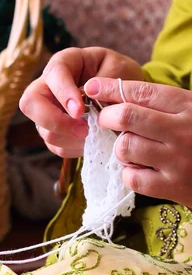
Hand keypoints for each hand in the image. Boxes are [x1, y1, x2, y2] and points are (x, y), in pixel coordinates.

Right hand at [19, 47, 143, 157]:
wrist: (129, 95)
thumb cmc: (122, 75)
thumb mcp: (120, 70)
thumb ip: (104, 84)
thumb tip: (86, 99)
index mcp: (65, 62)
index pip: (53, 75)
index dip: (63, 94)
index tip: (80, 111)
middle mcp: (49, 85)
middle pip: (30, 103)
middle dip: (55, 121)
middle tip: (83, 129)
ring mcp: (48, 110)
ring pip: (43, 129)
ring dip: (69, 137)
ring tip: (93, 134)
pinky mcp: (54, 130)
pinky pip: (54, 145)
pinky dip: (73, 148)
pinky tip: (90, 141)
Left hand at [84, 77, 191, 207]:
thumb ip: (161, 104)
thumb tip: (115, 93)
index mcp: (189, 106)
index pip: (141, 92)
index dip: (111, 88)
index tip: (92, 87)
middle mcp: (183, 131)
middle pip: (126, 116)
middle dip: (107, 117)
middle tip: (106, 120)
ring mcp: (178, 161)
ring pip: (125, 147)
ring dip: (121, 148)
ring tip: (132, 149)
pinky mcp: (174, 187)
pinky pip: (132, 178)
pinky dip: (129, 174)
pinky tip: (141, 170)